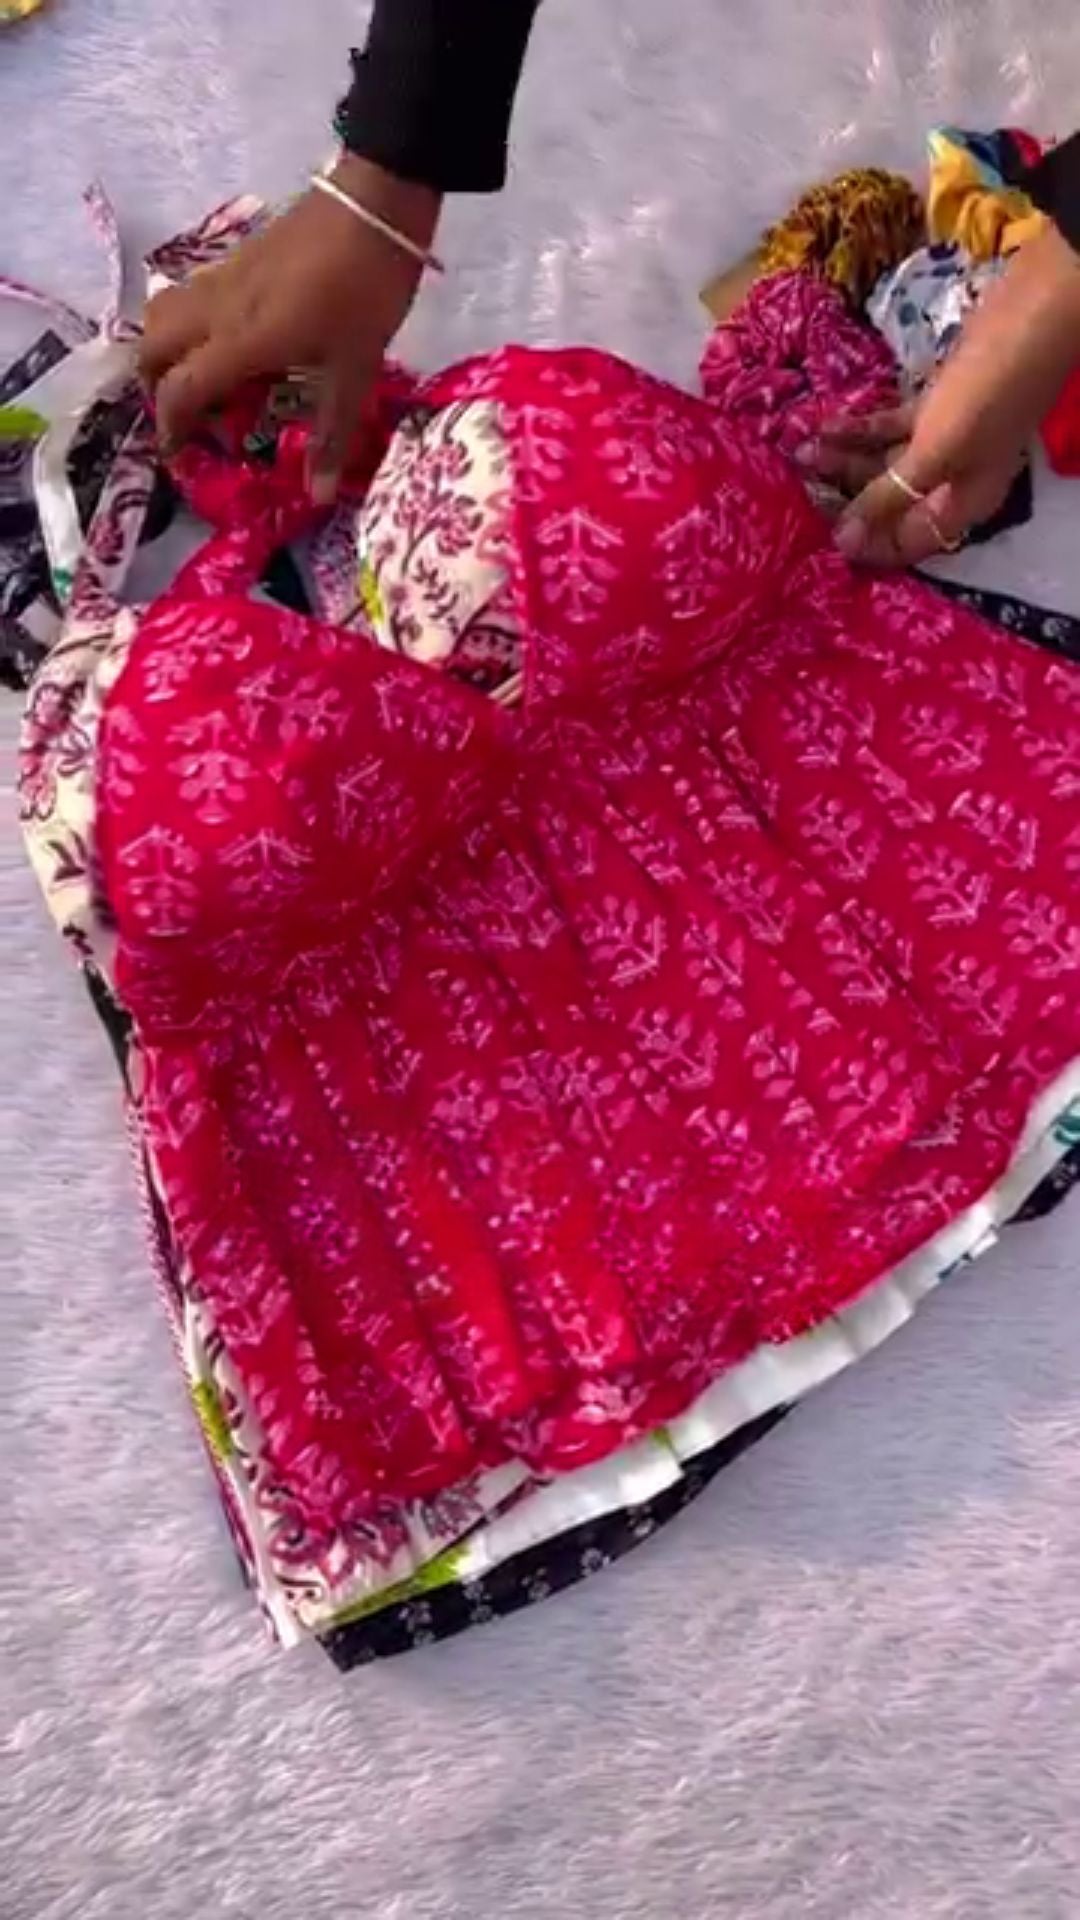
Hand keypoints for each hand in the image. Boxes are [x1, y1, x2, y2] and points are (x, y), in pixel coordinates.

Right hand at [140, 155, 439, 501]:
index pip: (180, 389)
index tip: (178, 454)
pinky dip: (188, 322)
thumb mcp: (356, 370)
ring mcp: (223, 277)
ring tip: (200, 377)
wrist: (374, 201)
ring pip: (163, 313)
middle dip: (154, 385)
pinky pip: (190, 294)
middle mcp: (217, 309)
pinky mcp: (237, 257)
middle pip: (152, 345)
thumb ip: (333, 434)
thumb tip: (319, 496)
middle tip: (184, 413)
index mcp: (239, 341)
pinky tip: (227, 339)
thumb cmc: (365, 290)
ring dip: (166, 348)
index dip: (170, 426)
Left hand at [806, 400, 1020, 566]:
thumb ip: (888, 497)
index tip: (822, 539)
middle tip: (798, 487)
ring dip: (845, 458)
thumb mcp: (935, 454)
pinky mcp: (936, 407)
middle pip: (891, 503)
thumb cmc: (986, 395)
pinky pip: (890, 429)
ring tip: (800, 450)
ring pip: (885, 463)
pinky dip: (862, 428)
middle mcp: (953, 480)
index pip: (910, 543)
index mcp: (962, 504)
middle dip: (846, 496)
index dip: (868, 545)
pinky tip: (826, 424)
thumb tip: (846, 542)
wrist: (1030, 316)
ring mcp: (945, 442)